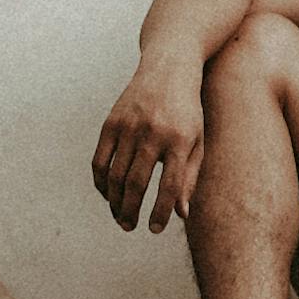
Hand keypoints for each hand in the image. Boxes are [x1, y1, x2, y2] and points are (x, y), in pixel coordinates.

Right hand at [93, 61, 204, 234]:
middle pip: (137, 184)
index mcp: (180, 141)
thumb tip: (180, 214)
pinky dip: (101, 182)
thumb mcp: (197, 142)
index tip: (154, 230)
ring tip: (120, 217)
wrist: (168, 69)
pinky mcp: (111, 123)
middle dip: (132, 211)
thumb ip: (190, 178)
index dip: (160, 213)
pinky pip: (100, 160)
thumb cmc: (187, 112)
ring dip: (115, 201)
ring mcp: (129, 127)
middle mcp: (153, 134)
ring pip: (116, 176)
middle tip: (130, 227)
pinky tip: (107, 194)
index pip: (169, 187)